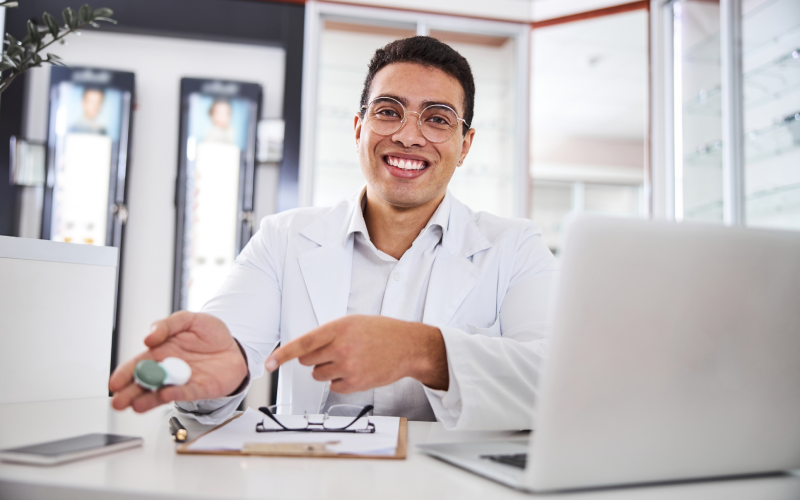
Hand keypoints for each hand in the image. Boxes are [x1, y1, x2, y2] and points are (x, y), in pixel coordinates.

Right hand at [109, 311, 247, 412]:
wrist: (235, 346)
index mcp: (162, 351)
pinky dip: (176, 394)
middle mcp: (169, 369)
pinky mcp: (200, 388)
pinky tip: (165, 395)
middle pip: (145, 382)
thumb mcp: (189, 319)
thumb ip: (168, 324)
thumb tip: (149, 336)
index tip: (115, 382)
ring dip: (147, 400)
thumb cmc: (211, 334)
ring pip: (161, 392)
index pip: (138, 364)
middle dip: (130, 392)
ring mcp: (183, 380)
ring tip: (134, 406)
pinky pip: (186, 392)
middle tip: (118, 401)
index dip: (125, 373)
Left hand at [265, 315, 448, 392]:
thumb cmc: (381, 332)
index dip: (283, 355)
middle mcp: (342, 348)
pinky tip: (355, 370)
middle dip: (315, 358)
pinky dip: (340, 381)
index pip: (303, 343)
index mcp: (339, 328)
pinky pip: (333, 387)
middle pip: (308, 361)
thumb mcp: (353, 322)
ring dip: (327, 370)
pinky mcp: (356, 383)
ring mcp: (349, 367)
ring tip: (348, 360)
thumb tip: (306, 350)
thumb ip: (329, 333)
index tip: (269, 364)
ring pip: (319, 375)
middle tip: (335, 351)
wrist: (408, 347)